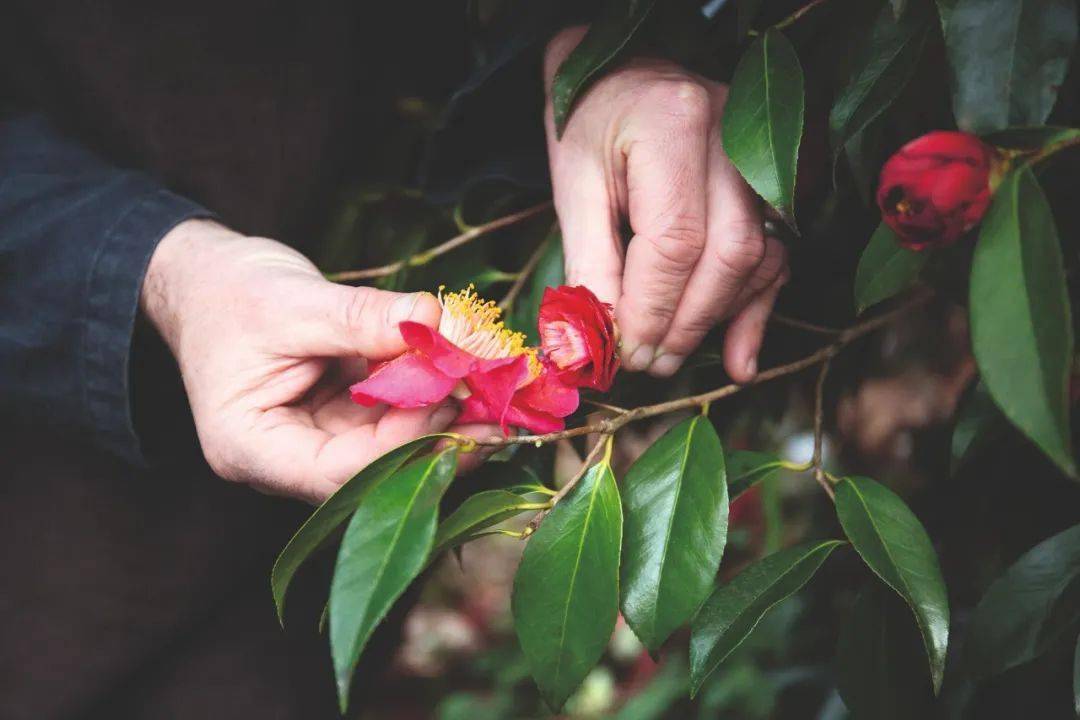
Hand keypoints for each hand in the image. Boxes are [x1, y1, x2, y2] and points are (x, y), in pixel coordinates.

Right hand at [141, 219, 491, 503]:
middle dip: (438, 437)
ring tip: (496, 388)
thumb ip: (365, 318)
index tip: (453, 402)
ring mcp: (316, 440)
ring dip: (444, 417)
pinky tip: (469, 375)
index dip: (403, 443)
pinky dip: (429, 394)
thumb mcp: (294, 302)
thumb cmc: (228, 292)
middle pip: (373, 469)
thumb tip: (440, 322)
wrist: (205, 278)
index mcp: (250, 448)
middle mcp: (285, 458)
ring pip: (392, 446)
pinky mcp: (342, 416)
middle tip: (500, 407)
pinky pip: (393, 416)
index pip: (337, 473)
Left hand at [544, 27, 788, 381]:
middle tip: (648, 364)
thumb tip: (596, 346)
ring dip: (715, 320)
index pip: (674, 240)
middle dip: (686, 323)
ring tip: (670, 356)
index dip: (651, 309)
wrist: (626, 77)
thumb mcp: (574, 189)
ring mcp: (765, 156)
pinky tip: (738, 359)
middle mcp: (734, 135)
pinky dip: (756, 310)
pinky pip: (777, 256)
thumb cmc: (591, 127)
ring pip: (758, 259)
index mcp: (673, 124)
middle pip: (727, 253)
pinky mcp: (779, 182)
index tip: (625, 352)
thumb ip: (590, 265)